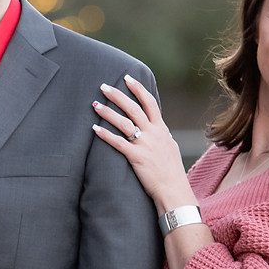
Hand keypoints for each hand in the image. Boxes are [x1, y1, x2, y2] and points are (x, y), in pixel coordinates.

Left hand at [92, 76, 192, 210]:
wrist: (174, 190)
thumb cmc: (171, 172)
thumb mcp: (170, 147)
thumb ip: (162, 135)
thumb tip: (158, 127)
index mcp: (161, 129)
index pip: (149, 102)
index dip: (138, 89)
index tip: (127, 78)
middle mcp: (154, 133)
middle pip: (134, 108)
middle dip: (117, 95)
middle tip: (103, 86)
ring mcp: (145, 144)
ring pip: (124, 123)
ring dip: (108, 112)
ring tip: (95, 104)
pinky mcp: (136, 157)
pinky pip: (118, 143)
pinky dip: (105, 134)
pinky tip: (94, 129)